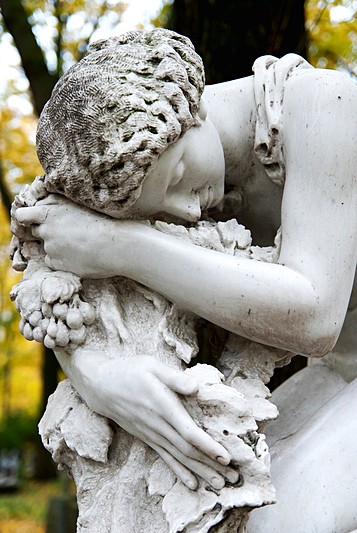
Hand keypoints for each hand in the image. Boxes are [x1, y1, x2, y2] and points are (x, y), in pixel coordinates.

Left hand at [15, 196, 120, 277]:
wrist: (115, 245)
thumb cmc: (101, 221)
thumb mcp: (77, 204)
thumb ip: (55, 203)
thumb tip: (41, 203)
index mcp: (48, 213)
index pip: (22, 215)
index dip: (26, 217)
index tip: (33, 219)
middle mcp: (46, 230)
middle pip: (36, 231)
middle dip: (46, 232)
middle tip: (67, 232)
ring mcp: (50, 248)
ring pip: (47, 247)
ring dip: (57, 246)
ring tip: (80, 244)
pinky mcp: (57, 264)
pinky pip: (53, 261)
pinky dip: (62, 260)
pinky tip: (79, 256)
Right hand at [82, 355, 235, 489]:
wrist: (101, 386)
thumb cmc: (130, 371)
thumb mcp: (151, 366)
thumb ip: (174, 377)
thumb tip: (195, 386)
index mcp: (162, 405)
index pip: (187, 431)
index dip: (207, 445)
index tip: (225, 455)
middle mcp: (157, 424)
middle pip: (187, 449)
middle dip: (211, 464)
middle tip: (233, 476)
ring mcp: (151, 433)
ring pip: (178, 456)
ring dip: (200, 471)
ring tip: (219, 484)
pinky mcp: (147, 437)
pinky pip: (165, 457)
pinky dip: (179, 471)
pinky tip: (192, 483)